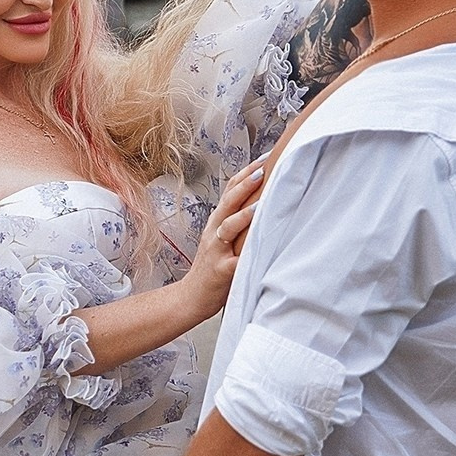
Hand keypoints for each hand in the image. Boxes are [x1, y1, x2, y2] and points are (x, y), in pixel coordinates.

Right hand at [182, 161, 265, 322]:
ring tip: (259, 203)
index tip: (264, 158)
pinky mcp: (221, 270)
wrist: (191, 297)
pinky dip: (247, 252)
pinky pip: (236, 259)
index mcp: (216, 223)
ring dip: (244, 214)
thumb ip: (237, 224)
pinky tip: (260, 246)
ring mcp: (216, 250)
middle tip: (264, 168)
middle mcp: (214, 232)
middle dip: (245, 184)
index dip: (246, 173)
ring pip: (229, 226)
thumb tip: (262, 204)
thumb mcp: (222, 240)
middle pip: (228, 201)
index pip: (230, 191)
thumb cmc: (212, 269)